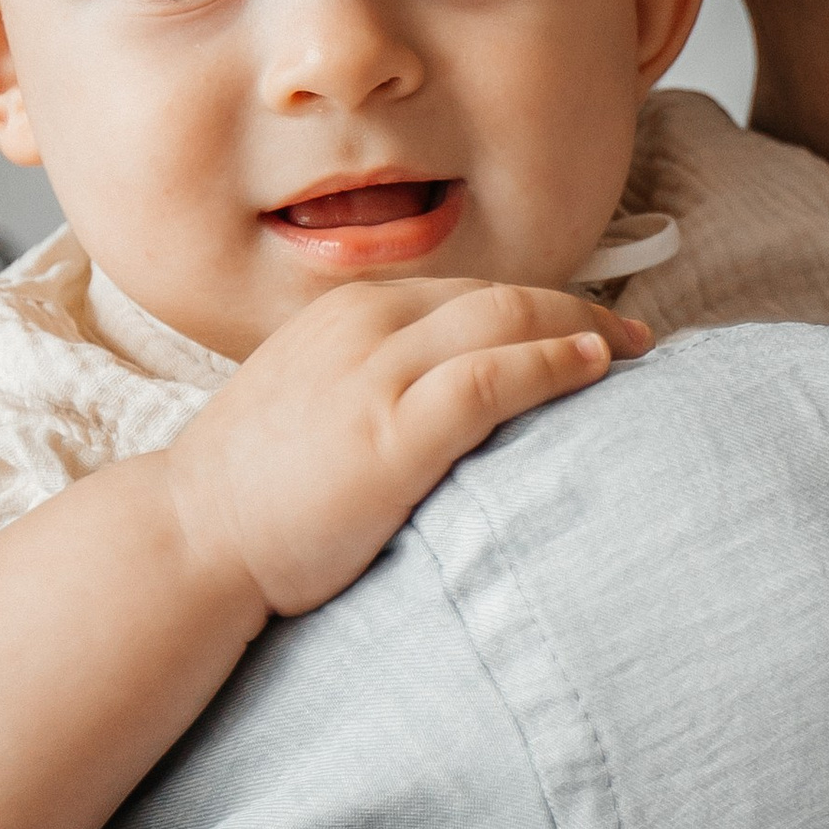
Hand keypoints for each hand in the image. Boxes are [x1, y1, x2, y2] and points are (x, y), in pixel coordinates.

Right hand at [164, 278, 650, 619]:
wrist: (192, 538)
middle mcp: (364, 325)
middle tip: (637, 335)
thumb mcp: (311, 401)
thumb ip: (372, 381)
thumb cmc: (254, 491)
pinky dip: (554, 363)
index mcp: (346, 313)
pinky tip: (594, 369)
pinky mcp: (392, 431)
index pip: (468, 291)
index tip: (590, 324)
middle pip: (500, 294)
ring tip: (637, 351)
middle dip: (579, 308)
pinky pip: (494, 376)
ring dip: (584, 327)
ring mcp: (377, 374)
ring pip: (508, 319)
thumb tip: (446, 395)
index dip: (540, 304)